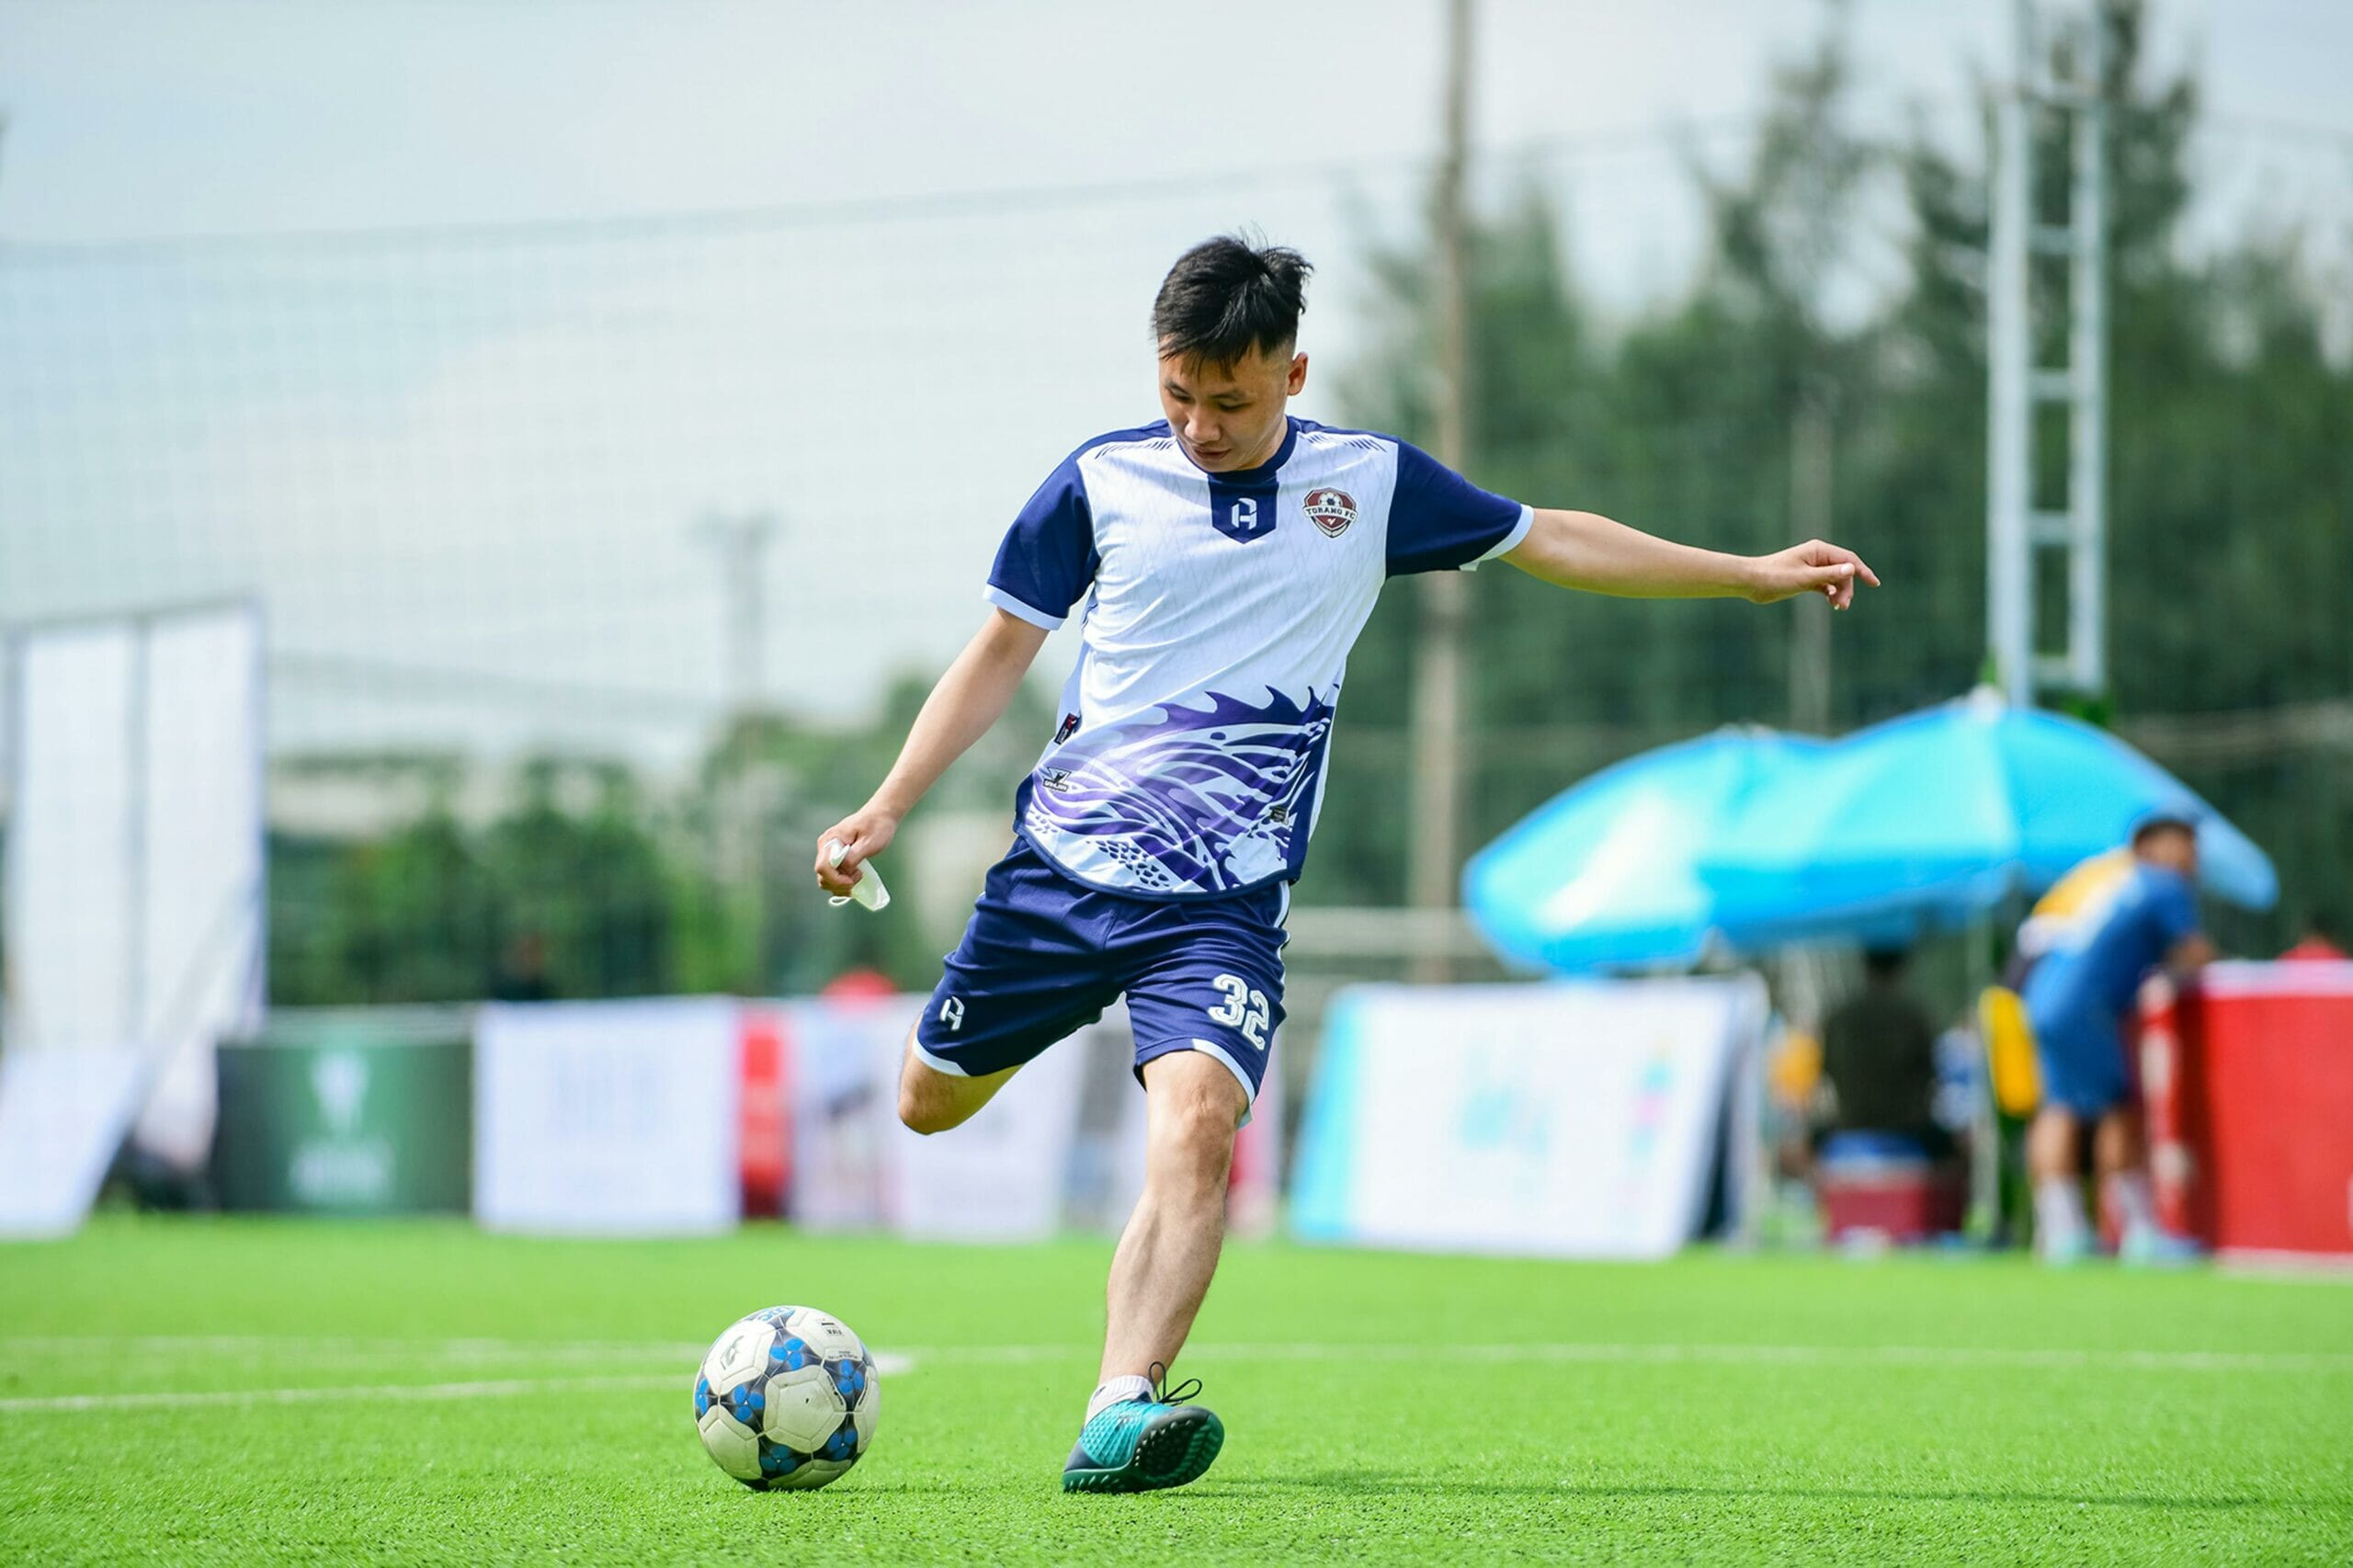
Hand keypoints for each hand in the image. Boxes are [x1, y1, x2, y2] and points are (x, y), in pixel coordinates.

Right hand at [814, 806, 899, 897]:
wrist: (881, 815)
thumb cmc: (877, 826)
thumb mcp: (868, 843)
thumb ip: (853, 857)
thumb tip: (844, 870)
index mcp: (830, 840)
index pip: (823, 867)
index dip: (836, 879)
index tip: (852, 881)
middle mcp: (825, 846)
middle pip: (822, 876)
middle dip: (839, 884)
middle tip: (858, 877)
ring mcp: (829, 852)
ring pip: (826, 879)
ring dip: (840, 885)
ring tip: (858, 877)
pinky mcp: (835, 857)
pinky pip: (832, 875)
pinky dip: (841, 882)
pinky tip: (854, 879)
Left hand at [1747, 539, 1879, 608]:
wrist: (1751, 582)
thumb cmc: (1775, 577)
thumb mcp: (1804, 578)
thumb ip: (1829, 574)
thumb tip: (1852, 570)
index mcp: (1819, 550)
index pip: (1848, 559)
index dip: (1863, 571)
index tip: (1874, 583)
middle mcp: (1817, 556)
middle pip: (1843, 571)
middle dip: (1847, 588)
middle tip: (1844, 605)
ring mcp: (1812, 567)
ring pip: (1835, 579)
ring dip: (1840, 592)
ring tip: (1838, 607)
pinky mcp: (1806, 578)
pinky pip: (1826, 585)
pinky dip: (1831, 593)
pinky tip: (1832, 603)